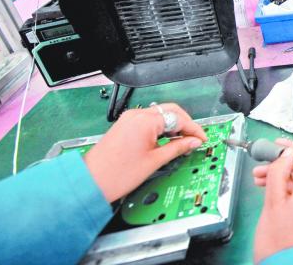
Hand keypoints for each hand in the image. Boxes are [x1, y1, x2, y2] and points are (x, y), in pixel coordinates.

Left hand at [83, 103, 206, 202]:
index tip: (201, 138)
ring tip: (183, 142)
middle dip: (185, 124)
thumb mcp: (155, 161)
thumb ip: (178, 148)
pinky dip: (161, 127)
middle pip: (171, 111)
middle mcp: (137, 115)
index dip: (194, 129)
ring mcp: (130, 119)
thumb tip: (193, 142)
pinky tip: (167, 140)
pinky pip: (149, 120)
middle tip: (195, 139)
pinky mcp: (125, 125)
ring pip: (160, 115)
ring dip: (174, 125)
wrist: (91, 181)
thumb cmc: (116, 174)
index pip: (178, 118)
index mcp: (145, 121)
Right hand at [252, 138, 292, 261]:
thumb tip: (287, 152)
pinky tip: (265, 184)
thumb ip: (280, 169)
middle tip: (266, 159)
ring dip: (282, 171)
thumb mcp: (274, 198)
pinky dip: (285, 183)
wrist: (285, 264)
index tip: (286, 148)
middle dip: (287, 160)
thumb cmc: (281, 237)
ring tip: (260, 174)